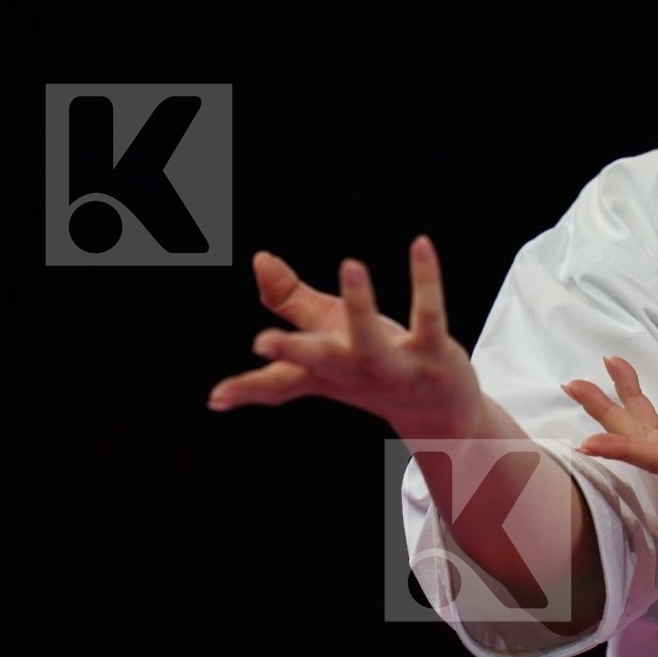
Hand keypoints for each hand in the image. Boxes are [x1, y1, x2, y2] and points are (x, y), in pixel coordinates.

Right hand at [207, 235, 484, 438]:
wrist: (441, 411)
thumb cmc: (375, 366)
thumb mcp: (327, 333)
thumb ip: (289, 299)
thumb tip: (259, 258)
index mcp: (324, 372)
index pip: (278, 384)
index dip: (246, 390)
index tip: (216, 398)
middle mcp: (355, 373)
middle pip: (319, 363)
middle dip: (292, 352)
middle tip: (262, 342)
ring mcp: (395, 368)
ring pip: (373, 342)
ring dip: (361, 305)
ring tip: (350, 264)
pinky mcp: (433, 353)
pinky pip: (430, 315)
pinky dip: (425, 279)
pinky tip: (420, 245)